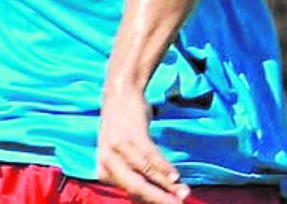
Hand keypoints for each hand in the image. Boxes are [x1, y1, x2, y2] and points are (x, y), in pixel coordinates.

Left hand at [96, 85, 190, 203]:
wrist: (120, 93)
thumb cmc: (124, 127)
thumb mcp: (121, 152)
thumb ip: (131, 171)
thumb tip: (157, 191)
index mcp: (103, 170)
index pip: (130, 192)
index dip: (151, 199)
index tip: (169, 203)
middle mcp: (107, 161)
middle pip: (136, 187)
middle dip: (159, 198)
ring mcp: (118, 147)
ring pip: (146, 172)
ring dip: (166, 185)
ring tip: (182, 193)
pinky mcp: (131, 134)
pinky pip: (150, 155)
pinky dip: (164, 167)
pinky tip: (175, 176)